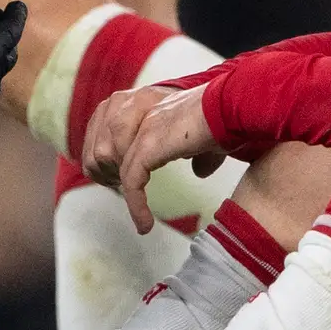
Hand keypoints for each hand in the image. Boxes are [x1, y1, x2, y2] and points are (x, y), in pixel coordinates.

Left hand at [94, 83, 224, 232]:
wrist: (234, 108)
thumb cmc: (225, 121)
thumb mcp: (205, 138)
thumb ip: (197, 153)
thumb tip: (200, 171)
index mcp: (142, 105)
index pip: (101, 130)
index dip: (103, 160)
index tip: (116, 182)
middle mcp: (135, 110)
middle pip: (96, 148)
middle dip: (104, 176)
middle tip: (122, 196)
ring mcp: (142, 127)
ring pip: (107, 162)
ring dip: (118, 190)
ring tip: (139, 213)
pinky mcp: (150, 143)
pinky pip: (131, 181)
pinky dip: (136, 206)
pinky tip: (145, 224)